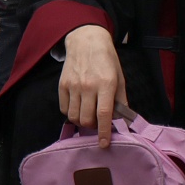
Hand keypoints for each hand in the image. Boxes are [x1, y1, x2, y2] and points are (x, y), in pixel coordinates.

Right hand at [59, 24, 126, 146]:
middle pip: (87, 119)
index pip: (104, 114)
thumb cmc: (106, 60)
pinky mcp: (62, 85)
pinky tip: (78, 106)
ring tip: (87, 115)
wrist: (86, 40)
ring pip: (74, 116)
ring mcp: (74, 85)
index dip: (104, 132)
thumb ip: (121, 100)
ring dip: (81, 121)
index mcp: (106, 84)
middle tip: (97, 122)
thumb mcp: (119, 78)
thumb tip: (122, 121)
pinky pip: (64, 109)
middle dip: (93, 126)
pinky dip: (71, 113)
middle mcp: (88, 86)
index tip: (104, 144)